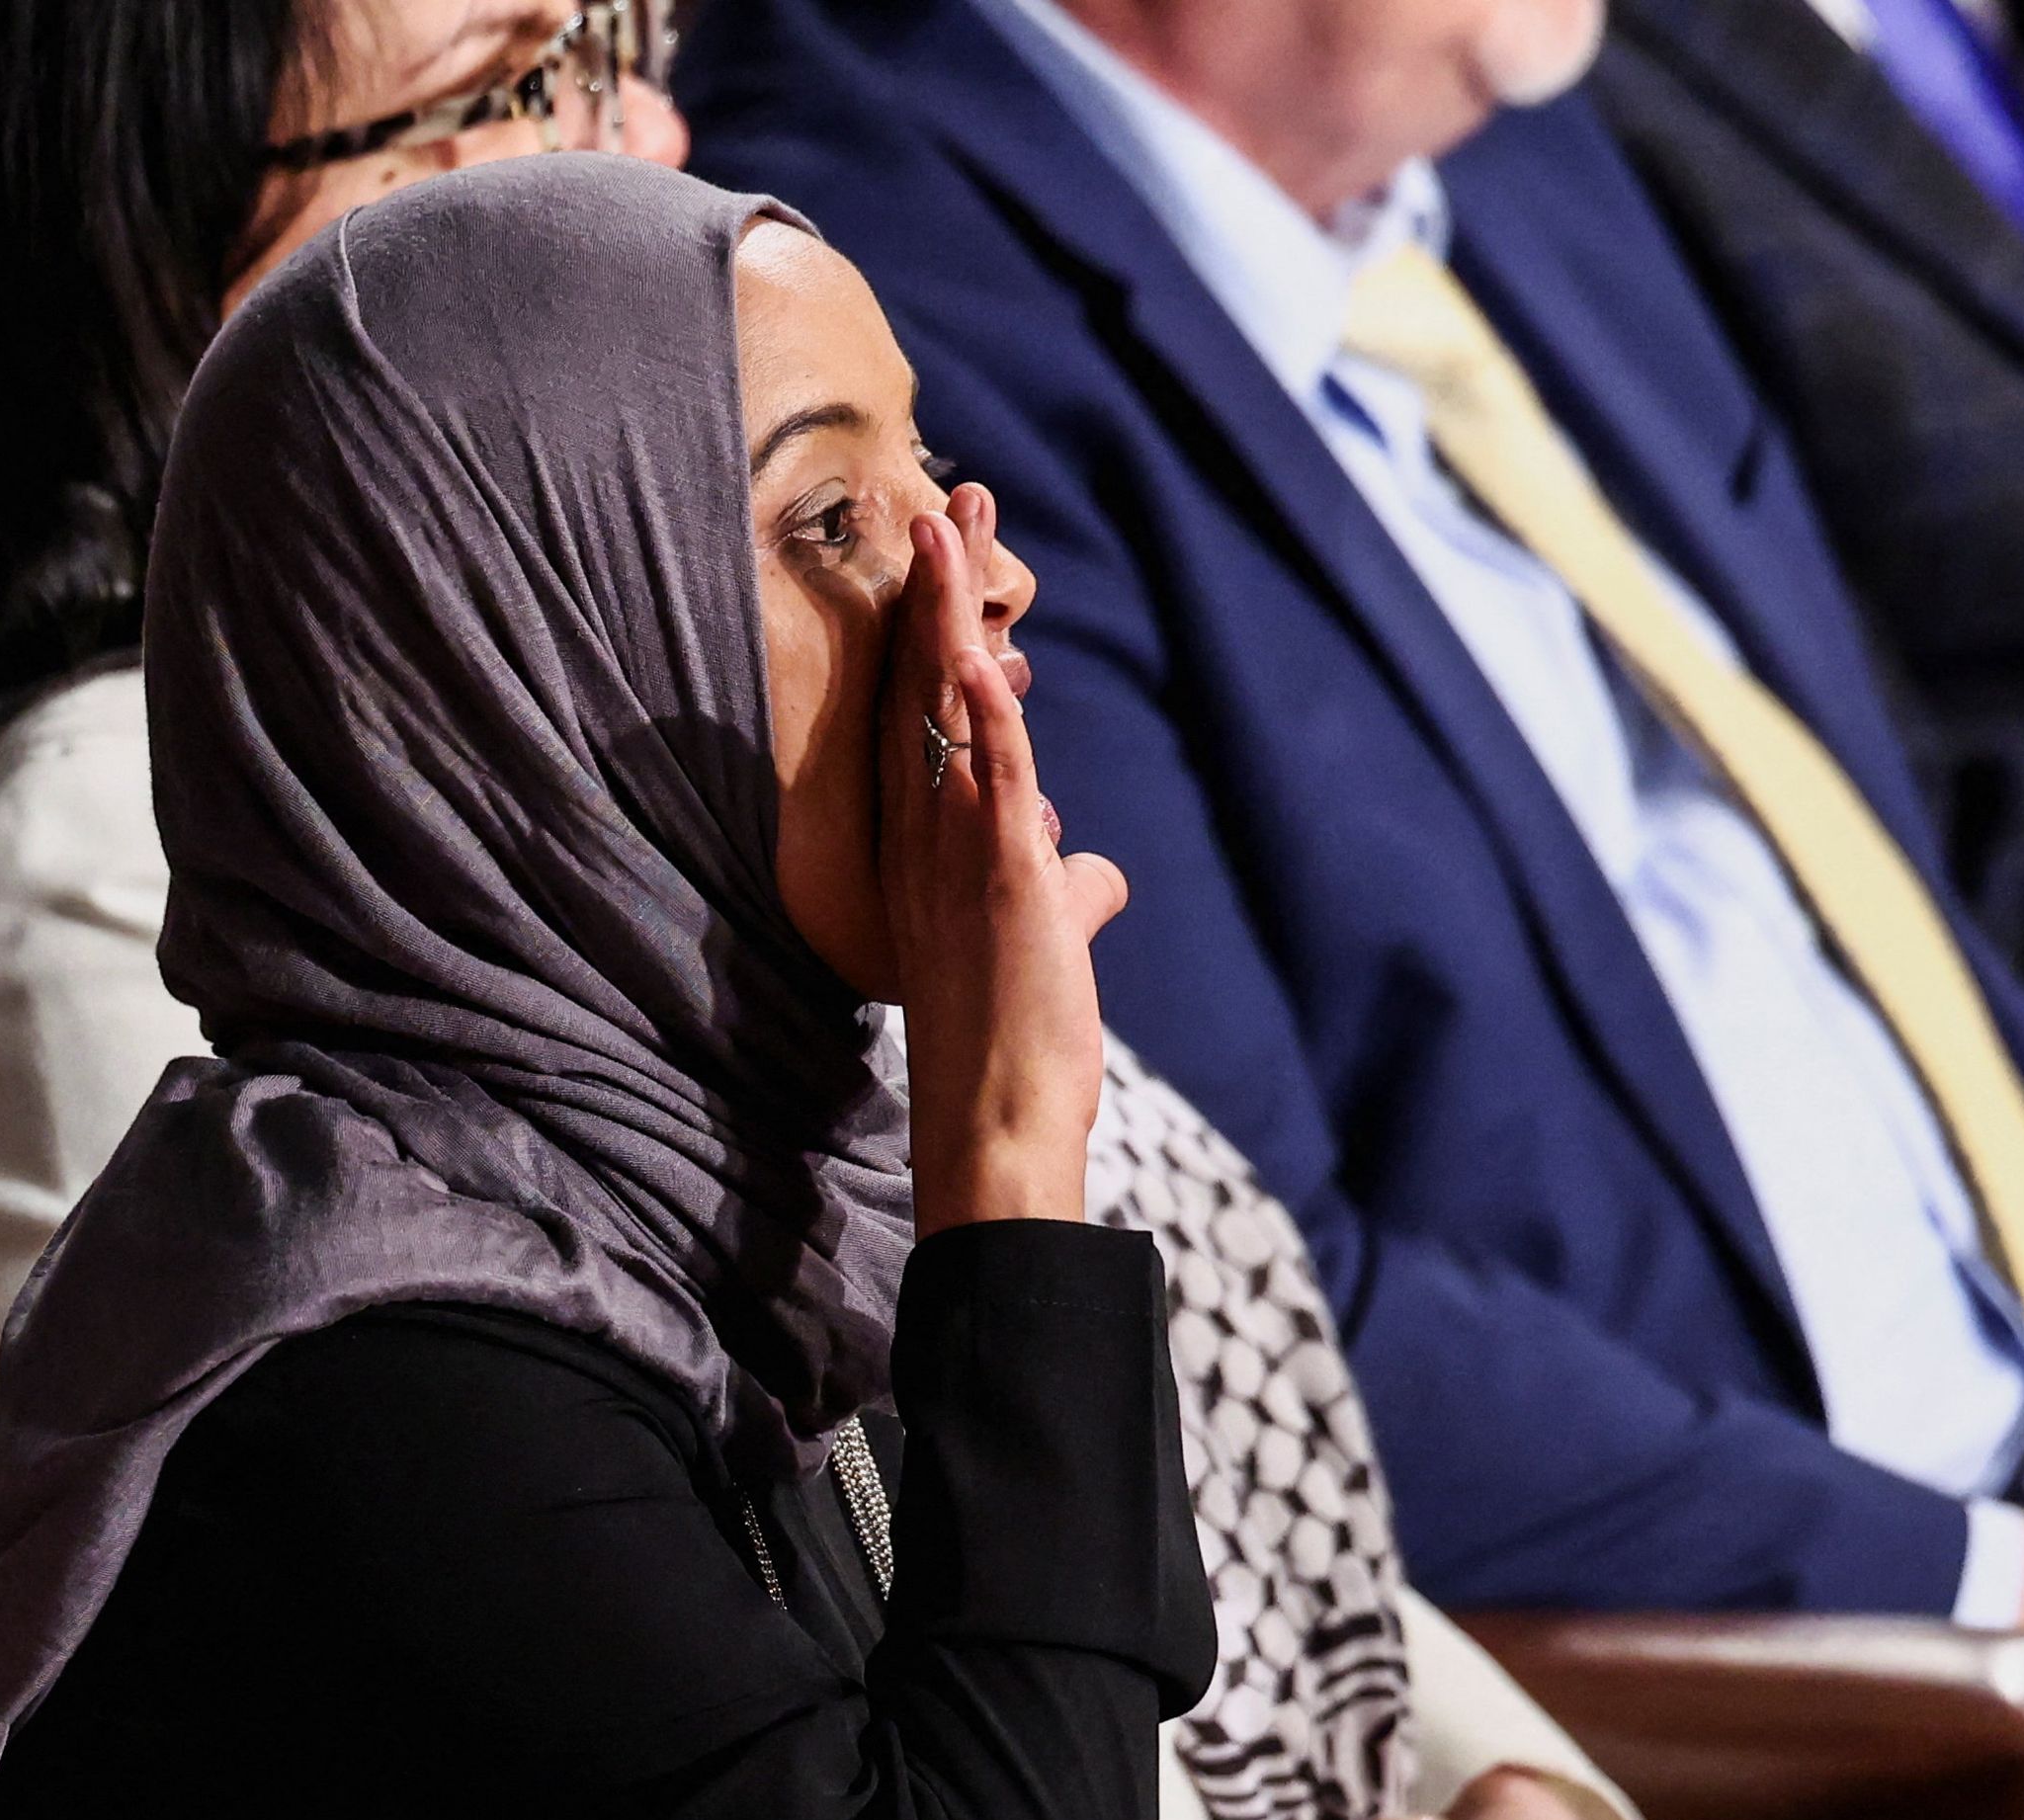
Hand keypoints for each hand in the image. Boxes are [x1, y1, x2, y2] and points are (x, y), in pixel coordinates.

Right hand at [879, 488, 1129, 1234]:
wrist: (999, 1121)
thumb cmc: (1019, 1042)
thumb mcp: (1046, 945)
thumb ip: (1067, 892)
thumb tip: (1098, 874)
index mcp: (932, 841)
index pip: (928, 708)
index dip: (935, 625)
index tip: (946, 553)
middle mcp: (928, 833)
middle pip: (925, 681)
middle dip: (938, 585)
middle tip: (949, 494)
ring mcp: (958, 851)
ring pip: (949, 706)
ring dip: (954, 609)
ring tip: (955, 518)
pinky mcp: (1006, 877)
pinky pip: (996, 779)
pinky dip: (992, 716)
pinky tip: (985, 651)